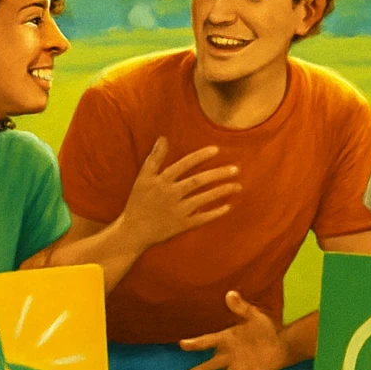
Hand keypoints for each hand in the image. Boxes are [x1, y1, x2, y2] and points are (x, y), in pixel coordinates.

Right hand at [122, 137, 241, 250]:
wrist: (133, 232)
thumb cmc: (138, 202)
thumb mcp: (143, 177)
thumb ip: (154, 158)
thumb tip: (163, 138)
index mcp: (162, 181)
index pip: (184, 165)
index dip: (200, 156)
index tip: (216, 150)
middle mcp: (171, 194)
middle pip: (198, 182)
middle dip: (218, 175)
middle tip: (236, 169)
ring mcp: (177, 211)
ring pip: (203, 199)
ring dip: (221, 192)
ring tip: (237, 186)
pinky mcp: (182, 226)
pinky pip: (202, 219)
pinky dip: (215, 213)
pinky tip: (227, 207)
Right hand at [179, 291, 289, 369]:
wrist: (282, 343)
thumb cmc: (266, 328)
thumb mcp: (254, 316)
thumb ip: (242, 307)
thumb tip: (230, 293)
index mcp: (228, 339)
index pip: (209, 341)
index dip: (196, 343)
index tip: (182, 344)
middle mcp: (230, 355)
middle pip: (210, 365)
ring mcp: (239, 368)